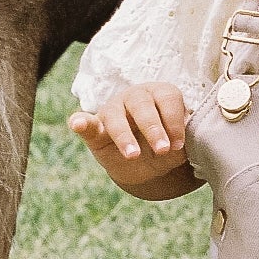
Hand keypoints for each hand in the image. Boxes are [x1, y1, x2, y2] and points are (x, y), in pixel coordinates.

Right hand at [68, 83, 190, 193]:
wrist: (143, 163)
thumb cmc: (162, 146)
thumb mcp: (176, 148)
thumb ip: (181, 144)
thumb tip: (182, 145)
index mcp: (160, 95)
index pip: (168, 98)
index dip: (175, 120)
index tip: (178, 144)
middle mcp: (136, 97)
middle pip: (142, 104)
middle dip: (153, 128)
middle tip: (162, 150)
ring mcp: (113, 110)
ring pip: (115, 115)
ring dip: (124, 135)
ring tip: (132, 154)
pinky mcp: (95, 127)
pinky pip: (86, 122)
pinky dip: (80, 122)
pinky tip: (76, 124)